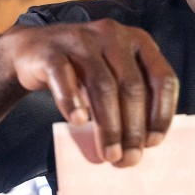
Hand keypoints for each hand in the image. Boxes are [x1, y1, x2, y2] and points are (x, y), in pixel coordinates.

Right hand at [0, 20, 178, 166]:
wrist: (32, 51)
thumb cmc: (81, 70)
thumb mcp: (113, 76)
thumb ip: (129, 99)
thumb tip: (142, 144)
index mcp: (139, 41)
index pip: (162, 78)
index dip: (162, 113)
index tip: (153, 143)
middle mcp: (113, 35)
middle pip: (131, 86)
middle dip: (133, 128)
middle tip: (129, 159)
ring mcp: (81, 39)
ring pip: (102, 85)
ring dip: (108, 125)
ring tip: (108, 153)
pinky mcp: (52, 50)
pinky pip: (64, 77)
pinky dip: (72, 101)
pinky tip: (77, 122)